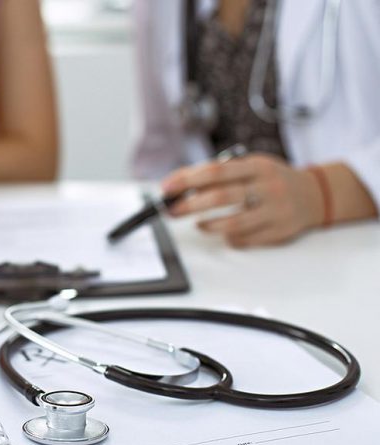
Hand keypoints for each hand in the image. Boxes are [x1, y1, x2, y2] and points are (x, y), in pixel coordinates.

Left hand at [161, 154, 323, 247]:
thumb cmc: (271, 179)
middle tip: (171, 210)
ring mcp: (275, 211)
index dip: (187, 180)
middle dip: (190, 205)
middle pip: (221, 197)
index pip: (216, 171)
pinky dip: (229, 237)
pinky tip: (226, 232)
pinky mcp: (279, 232)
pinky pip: (245, 240)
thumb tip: (179, 183)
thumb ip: (219, 173)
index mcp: (257, 166)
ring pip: (232, 224)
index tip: (166, 188)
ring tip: (198, 224)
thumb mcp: (250, 166)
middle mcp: (268, 187)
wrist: (316, 195)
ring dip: (208, 225)